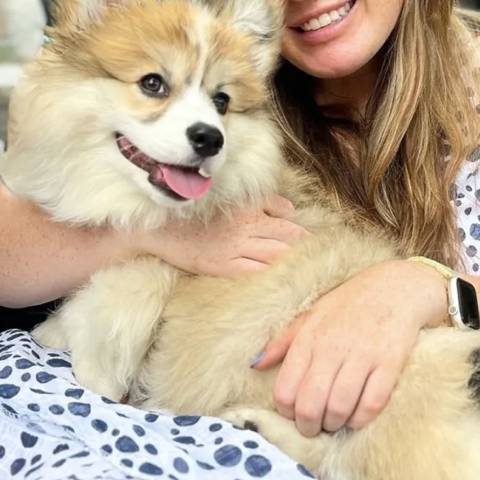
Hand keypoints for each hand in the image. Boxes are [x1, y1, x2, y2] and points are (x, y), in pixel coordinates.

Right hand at [139, 195, 307, 275]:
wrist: (160, 229)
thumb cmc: (196, 213)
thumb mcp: (229, 200)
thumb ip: (260, 201)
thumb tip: (289, 209)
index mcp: (246, 208)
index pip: (284, 217)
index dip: (301, 228)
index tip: (316, 236)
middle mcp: (244, 228)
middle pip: (286, 237)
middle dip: (304, 245)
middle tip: (319, 253)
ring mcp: (234, 249)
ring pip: (274, 255)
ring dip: (291, 260)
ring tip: (306, 267)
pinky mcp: (223, 267)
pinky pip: (253, 272)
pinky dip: (269, 273)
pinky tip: (279, 278)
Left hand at [253, 259, 447, 435]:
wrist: (397, 287)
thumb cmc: (350, 303)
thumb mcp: (313, 314)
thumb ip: (284, 341)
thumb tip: (255, 365)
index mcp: (309, 337)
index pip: (284, 390)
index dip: (286, 412)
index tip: (295, 413)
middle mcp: (332, 347)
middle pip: (309, 405)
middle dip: (309, 426)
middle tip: (315, 426)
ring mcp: (362, 355)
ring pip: (338, 409)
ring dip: (335, 424)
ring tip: (336, 420)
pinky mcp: (390, 363)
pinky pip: (371, 405)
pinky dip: (361, 419)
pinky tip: (358, 414)